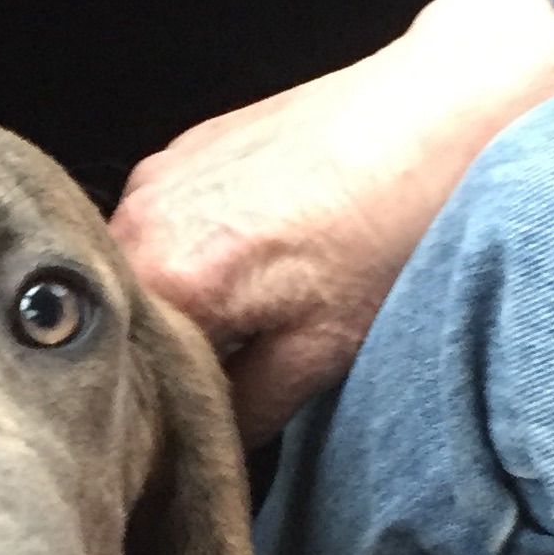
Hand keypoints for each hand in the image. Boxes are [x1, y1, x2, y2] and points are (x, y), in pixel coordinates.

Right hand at [110, 0, 553, 445]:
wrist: (432, 116)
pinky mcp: (170, 156)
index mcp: (168, 280)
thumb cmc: (388, 227)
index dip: (155, 400)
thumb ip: (244, 412)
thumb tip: (212, 438)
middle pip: (120, 321)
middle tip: (226, 354)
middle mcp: (138, 225)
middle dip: (160, 346)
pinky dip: (181, 252)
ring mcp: (150, 182)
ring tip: (241, 294)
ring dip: (169, 297)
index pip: (123, 372)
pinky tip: (244, 249)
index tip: (194, 407)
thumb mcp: (319, 354)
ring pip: (131, 275)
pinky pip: (150, 229)